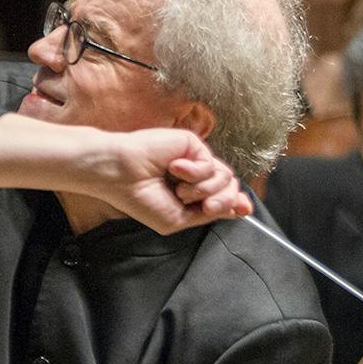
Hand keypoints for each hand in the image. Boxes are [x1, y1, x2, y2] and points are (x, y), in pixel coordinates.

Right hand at [86, 128, 251, 232]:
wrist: (119, 176)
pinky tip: (173, 168)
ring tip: (178, 189)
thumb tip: (242, 209)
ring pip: (224, 177)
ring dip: (202, 190)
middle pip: (230, 187)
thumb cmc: (139, 198)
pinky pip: (210, 164)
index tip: (243, 209)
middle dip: (221, 201)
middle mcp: (195, 175)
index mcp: (191, 193)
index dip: (236, 203)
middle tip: (201, 206)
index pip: (224, 196)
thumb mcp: (178, 219)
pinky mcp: (192, 144)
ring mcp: (194, 159)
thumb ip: (210, 213)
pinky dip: (193, 173)